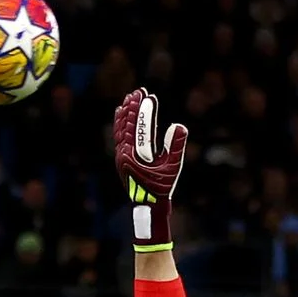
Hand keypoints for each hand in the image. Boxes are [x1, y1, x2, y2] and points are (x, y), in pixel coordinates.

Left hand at [113, 88, 187, 252]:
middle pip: (128, 126)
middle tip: (139, 90)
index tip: (150, 97)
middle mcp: (124, 155)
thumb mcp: (172, 168)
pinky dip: (120, 123)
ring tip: (130, 97)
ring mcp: (120, 156)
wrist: (148, 205)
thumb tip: (179, 126)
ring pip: (121, 129)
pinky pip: (118, 135)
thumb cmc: (162, 188)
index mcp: (135, 158)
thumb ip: (175, 147)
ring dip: (126, 112)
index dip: (146, 112)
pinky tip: (121, 111)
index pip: (141, 129)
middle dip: (134, 107)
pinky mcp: (120, 157)